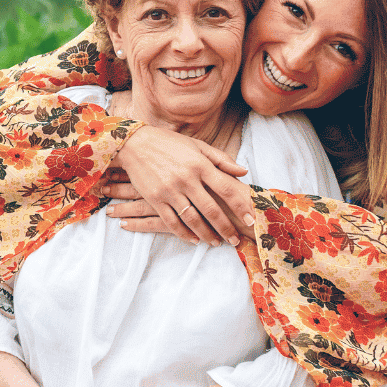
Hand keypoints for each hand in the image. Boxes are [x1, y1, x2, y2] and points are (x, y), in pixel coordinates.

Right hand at [104, 126, 253, 245]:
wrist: (136, 143)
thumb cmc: (170, 143)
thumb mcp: (198, 146)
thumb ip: (221, 159)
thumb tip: (244, 171)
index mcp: (200, 164)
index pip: (225, 189)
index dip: (240, 206)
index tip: (250, 220)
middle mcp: (186, 178)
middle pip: (211, 209)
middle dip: (225, 228)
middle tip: (235, 240)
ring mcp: (170, 190)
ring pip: (192, 219)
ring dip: (206, 234)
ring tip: (216, 243)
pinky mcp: (155, 198)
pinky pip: (172, 221)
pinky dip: (184, 233)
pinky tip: (194, 240)